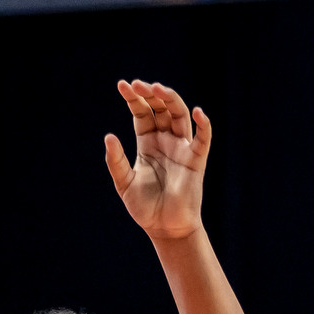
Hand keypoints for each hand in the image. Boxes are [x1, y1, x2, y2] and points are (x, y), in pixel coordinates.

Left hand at [104, 79, 209, 241]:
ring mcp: (182, 148)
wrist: (165, 228)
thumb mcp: (124, 183)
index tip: (122, 85)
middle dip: (150, 94)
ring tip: (158, 89)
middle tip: (138, 84)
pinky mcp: (196, 161)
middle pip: (161, 108)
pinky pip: (203, 139)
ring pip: (180, 116)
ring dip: (171, 100)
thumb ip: (116, 161)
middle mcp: (166, 140)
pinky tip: (198, 112)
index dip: (133, 98)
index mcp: (147, 142)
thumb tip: (109, 136)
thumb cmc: (144, 207)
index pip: (142, 113)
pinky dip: (204, 124)